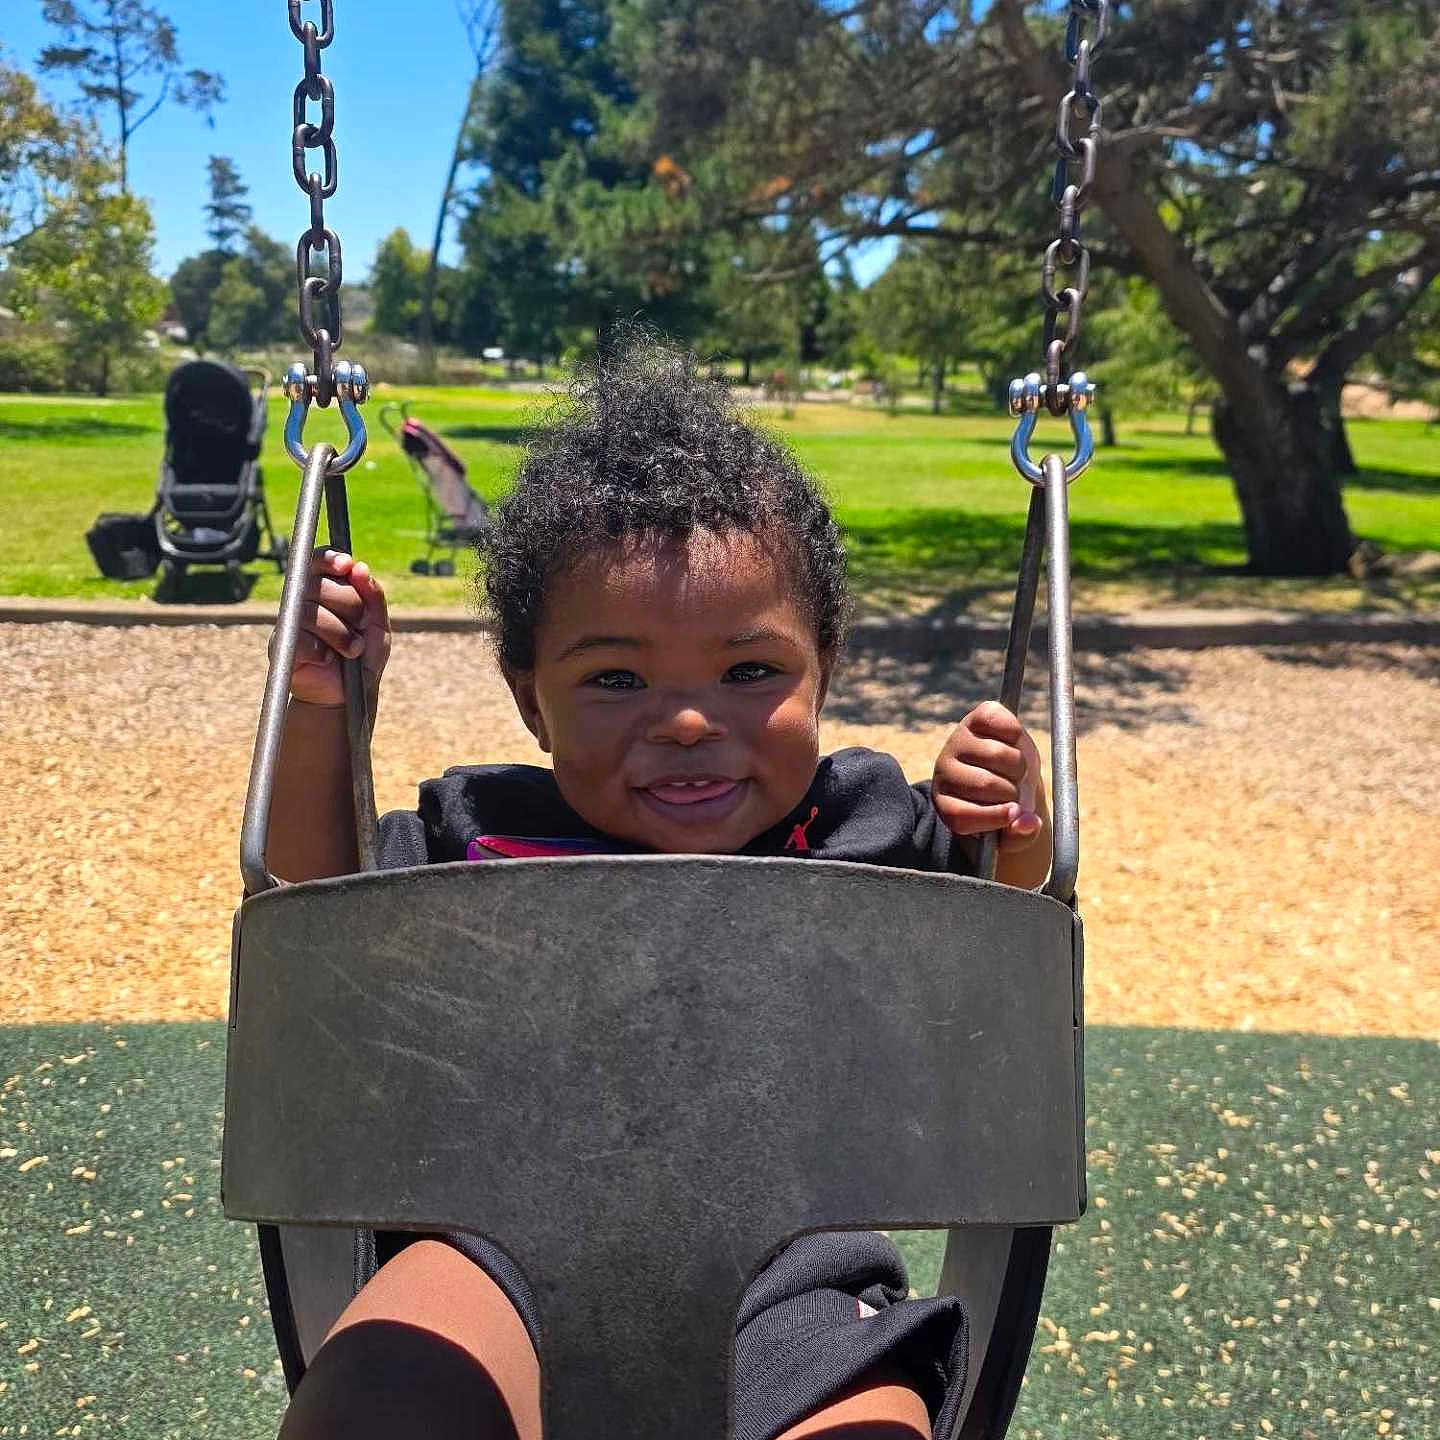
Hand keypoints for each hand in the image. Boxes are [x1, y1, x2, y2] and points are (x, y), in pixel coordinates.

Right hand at [276, 548, 390, 708]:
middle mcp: (303, 601)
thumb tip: (360, 568)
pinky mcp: (280, 646)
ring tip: (352, 651)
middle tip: (361, 626)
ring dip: (340, 633)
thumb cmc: (362, 657)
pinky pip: (300, 638)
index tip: (346, 565)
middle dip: (348, 603)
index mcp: (325, 590)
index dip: (329, 559)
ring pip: (311, 612)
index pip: (318, 562)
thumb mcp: (377, 625)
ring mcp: (289, 622)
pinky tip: (327, 660)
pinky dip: (321, 651)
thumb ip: (373, 596)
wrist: (347, 696)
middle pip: (318, 583)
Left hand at [931, 701, 1046, 852]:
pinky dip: (1017, 735)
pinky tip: (1014, 744)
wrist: (1011, 775)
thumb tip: (1027, 822)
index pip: (961, 815)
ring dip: (1019, 767)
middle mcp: (945, 771)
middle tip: (1015, 792)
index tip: (1013, 815)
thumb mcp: (1009, 832)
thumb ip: (1019, 836)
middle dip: (1012, 792)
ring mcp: (959, 742)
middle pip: (986, 784)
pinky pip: (1004, 724)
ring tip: (1016, 772)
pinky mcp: (977, 718)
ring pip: (998, 755)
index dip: (992, 818)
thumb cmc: (1006, 808)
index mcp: (946, 805)